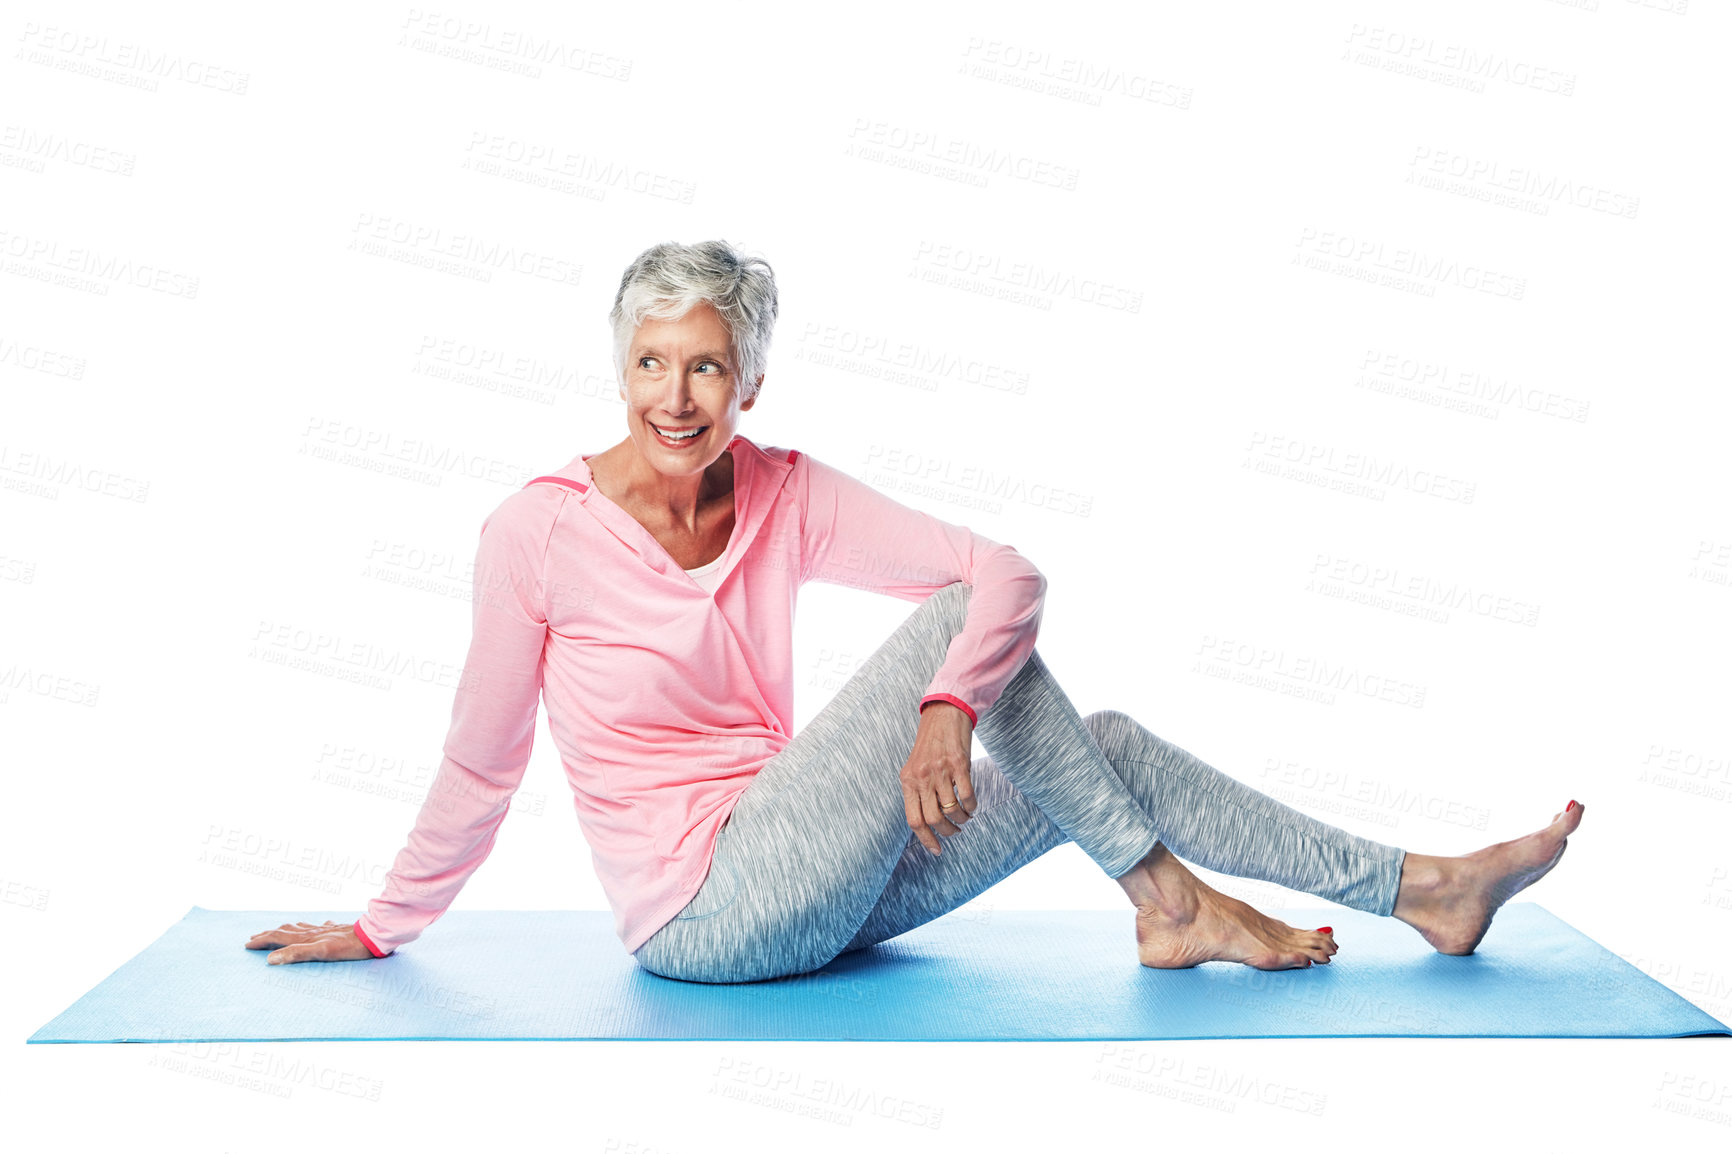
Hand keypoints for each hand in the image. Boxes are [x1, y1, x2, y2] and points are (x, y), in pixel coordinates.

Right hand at [245, 920, 374, 964]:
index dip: (262, 941)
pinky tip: (319, 926)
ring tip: (278, 929)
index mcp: (306, 938)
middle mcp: (313, 931)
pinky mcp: (337, 930)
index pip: (278, 938)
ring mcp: (325, 929)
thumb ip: (296, 954)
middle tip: (255, 937)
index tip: (247, 944)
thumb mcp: (320, 953)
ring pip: (300, 927)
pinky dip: (311, 927)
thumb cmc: (348, 947)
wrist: (373, 935)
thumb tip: (271, 959)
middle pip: (286, 931)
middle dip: (269, 934)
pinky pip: (320, 926)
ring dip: (286, 929)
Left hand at [899, 701, 978, 855]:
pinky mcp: (960, 764)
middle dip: (947, 832)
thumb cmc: (930, 744)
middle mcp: (922, 777)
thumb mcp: (915, 768)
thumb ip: (917, 791)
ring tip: (965, 817)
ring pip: (951, 810)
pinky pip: (967, 795)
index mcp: (908, 781)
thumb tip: (925, 822)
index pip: (913, 820)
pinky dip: (971, 806)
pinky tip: (972, 806)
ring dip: (961, 819)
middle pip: (933, 819)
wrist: (945, 714)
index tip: (936, 850)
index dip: (926, 839)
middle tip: (955, 831)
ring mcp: (941, 771)